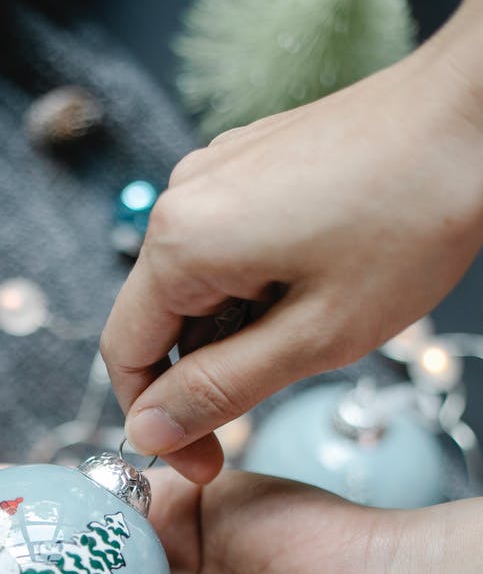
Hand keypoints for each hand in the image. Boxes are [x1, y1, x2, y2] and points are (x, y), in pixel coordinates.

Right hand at [102, 0, 482, 482]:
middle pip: (158, 320)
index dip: (155, 422)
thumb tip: (149, 431)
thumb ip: (220, 390)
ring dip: (236, 327)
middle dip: (204, 373)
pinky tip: (313, 282)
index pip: (124, 355)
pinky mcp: (247, 162)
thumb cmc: (410, 218)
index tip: (203, 460)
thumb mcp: (314, 336)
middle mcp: (182, 198)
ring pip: (195, 285)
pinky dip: (254, 285)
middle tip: (272, 396)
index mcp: (182, 242)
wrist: (470, 114)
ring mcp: (215, 173)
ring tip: (313, 324)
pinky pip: (223, 245)